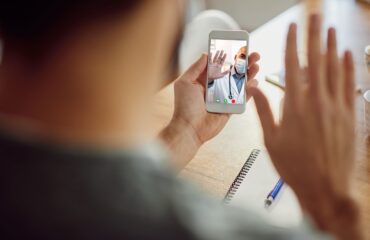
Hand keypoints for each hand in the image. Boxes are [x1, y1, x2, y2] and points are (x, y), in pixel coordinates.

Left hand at [160, 52, 259, 168]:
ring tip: (256, 66)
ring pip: (240, 83)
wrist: (189, 129)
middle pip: (232, 71)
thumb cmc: (184, 107)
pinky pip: (242, 98)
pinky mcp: (230, 108)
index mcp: (204, 79)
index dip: (228, 55)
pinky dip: (249, 91)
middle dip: (244, 63)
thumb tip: (206, 53)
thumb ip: (196, 67)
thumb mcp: (185, 82)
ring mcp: (224, 97)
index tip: (238, 46)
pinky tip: (254, 82)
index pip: (219, 63)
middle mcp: (215, 86)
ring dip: (249, 74)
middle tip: (254, 55)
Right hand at [251, 15, 361, 238]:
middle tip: (315, 15)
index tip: (293, 27)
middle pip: (316, 60)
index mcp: (294, 107)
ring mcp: (336, 107)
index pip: (292, 66)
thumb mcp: (270, 140)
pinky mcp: (350, 115)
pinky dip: (349, 67)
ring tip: (330, 28)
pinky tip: (347, 54)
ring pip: (335, 68)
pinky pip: (350, 85)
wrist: (325, 187)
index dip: (293, 43)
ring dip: (333, 46)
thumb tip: (252, 89)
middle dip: (314, 35)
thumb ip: (263, 110)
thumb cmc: (295, 166)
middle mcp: (317, 102)